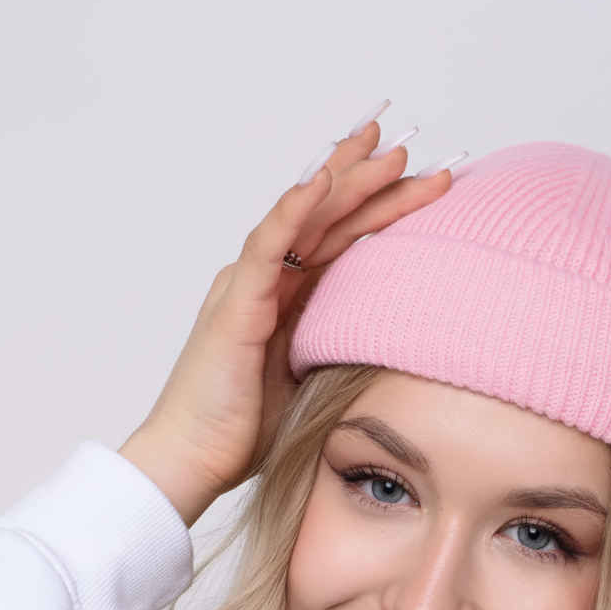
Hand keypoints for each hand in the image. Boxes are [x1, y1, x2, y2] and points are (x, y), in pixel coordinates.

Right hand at [119, 118, 454, 525]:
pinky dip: (294, 211)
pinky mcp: (235, 305)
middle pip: (327, 220)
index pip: (338, 240)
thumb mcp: (310, 381)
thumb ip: (338, 350)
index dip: (374, 206)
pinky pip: (267, 247)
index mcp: (287, 298)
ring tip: (385, 152)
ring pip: (304, 220)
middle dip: (370, 182)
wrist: (193, 459)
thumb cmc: (242, 430)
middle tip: (413, 150)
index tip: (417, 180)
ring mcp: (248, 287)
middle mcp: (266, 282)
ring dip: (345, 182)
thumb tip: (392, 345)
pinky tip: (322, 181)